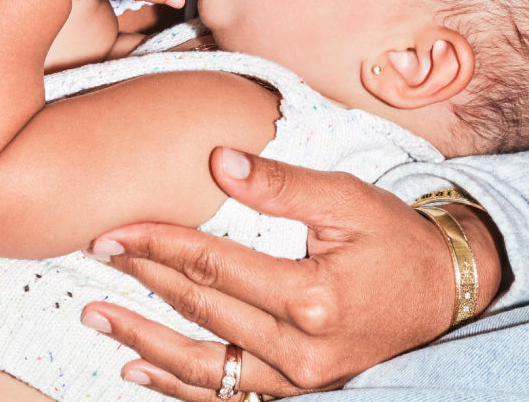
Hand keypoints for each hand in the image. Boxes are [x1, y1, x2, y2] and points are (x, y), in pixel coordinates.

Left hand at [79, 148, 501, 398]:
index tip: (115, 229)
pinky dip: (178, 387)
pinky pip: (228, 395)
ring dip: (144, 341)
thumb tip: (220, 162)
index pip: (212, 266)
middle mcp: (302, 349)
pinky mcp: (298, 390)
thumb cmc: (393, 237)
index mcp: (311, 297)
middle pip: (202, 310)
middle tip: (95, 254)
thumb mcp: (345, 198)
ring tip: (95, 317)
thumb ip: (280, 184)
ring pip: (205, 364)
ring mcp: (299, 379)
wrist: (444, 291)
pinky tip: (137, 371)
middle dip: (141, 281)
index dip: (158, 245)